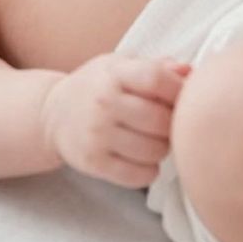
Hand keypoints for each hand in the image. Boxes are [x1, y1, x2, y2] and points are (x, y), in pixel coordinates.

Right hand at [41, 55, 189, 187]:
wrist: (53, 114)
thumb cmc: (97, 86)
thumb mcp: (120, 65)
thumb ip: (156, 66)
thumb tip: (189, 71)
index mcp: (114, 73)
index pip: (156, 78)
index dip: (178, 90)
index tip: (184, 98)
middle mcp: (103, 102)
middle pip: (160, 120)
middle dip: (174, 125)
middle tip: (169, 125)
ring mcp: (97, 134)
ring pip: (153, 151)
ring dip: (163, 149)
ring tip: (155, 141)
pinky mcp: (93, 162)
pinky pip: (138, 176)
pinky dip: (149, 171)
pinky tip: (143, 159)